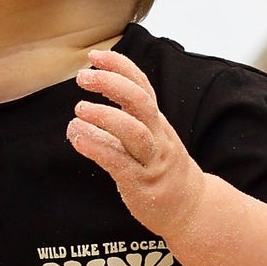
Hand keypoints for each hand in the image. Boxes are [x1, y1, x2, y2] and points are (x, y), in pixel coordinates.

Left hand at [67, 49, 205, 237]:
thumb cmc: (160, 172)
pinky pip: (121, 163)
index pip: (141, 85)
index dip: (119, 67)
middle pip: (140, 101)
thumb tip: (75, 123)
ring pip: (134, 132)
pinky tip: (78, 140)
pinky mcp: (142, 184)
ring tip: (79, 110)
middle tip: (83, 77)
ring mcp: (151, 160)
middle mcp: (157, 136)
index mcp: (156, 122)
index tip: (95, 56)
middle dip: (111, 84)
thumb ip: (111, 130)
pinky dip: (98, 148)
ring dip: (104, 116)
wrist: (191, 209)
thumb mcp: (143, 142)